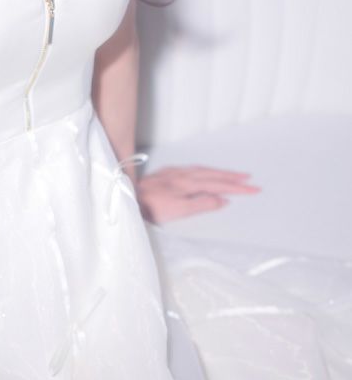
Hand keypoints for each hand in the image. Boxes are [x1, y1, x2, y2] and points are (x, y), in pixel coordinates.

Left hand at [136, 165, 260, 223]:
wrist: (125, 199)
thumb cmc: (148, 208)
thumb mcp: (178, 210)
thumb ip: (201, 204)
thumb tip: (223, 199)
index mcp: (187, 183)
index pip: (218, 184)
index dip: (237, 187)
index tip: (254, 189)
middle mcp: (181, 174)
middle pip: (212, 174)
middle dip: (232, 177)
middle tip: (249, 180)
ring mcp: (172, 173)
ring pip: (202, 170)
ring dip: (219, 172)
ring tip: (232, 176)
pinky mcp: (163, 175)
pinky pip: (191, 169)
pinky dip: (203, 171)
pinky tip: (203, 173)